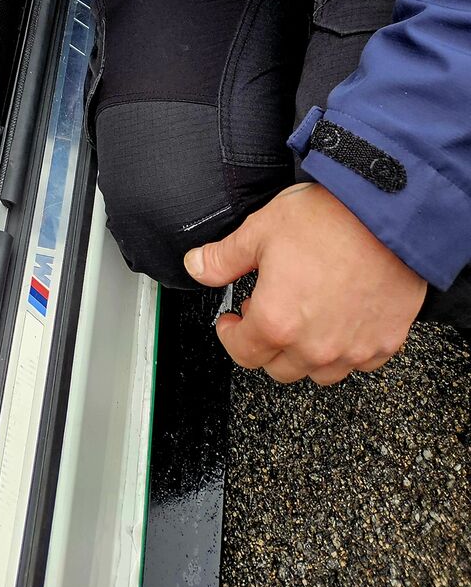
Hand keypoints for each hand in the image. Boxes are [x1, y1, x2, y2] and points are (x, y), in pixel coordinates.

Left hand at [184, 181, 425, 385]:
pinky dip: (344, 347)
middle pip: (278, 367)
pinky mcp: (384, 343)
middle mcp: (315, 347)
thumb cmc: (328, 220)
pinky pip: (357, 361)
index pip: (242, 353)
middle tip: (266, 308)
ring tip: (303, 313)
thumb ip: (222, 258)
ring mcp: (353, 349)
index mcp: (277, 322)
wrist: (388, 215)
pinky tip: (338, 316)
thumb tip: (196, 267)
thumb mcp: (260, 230)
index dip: (230, 334)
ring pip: (318, 371)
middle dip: (265, 342)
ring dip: (303, 351)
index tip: (232, 320)